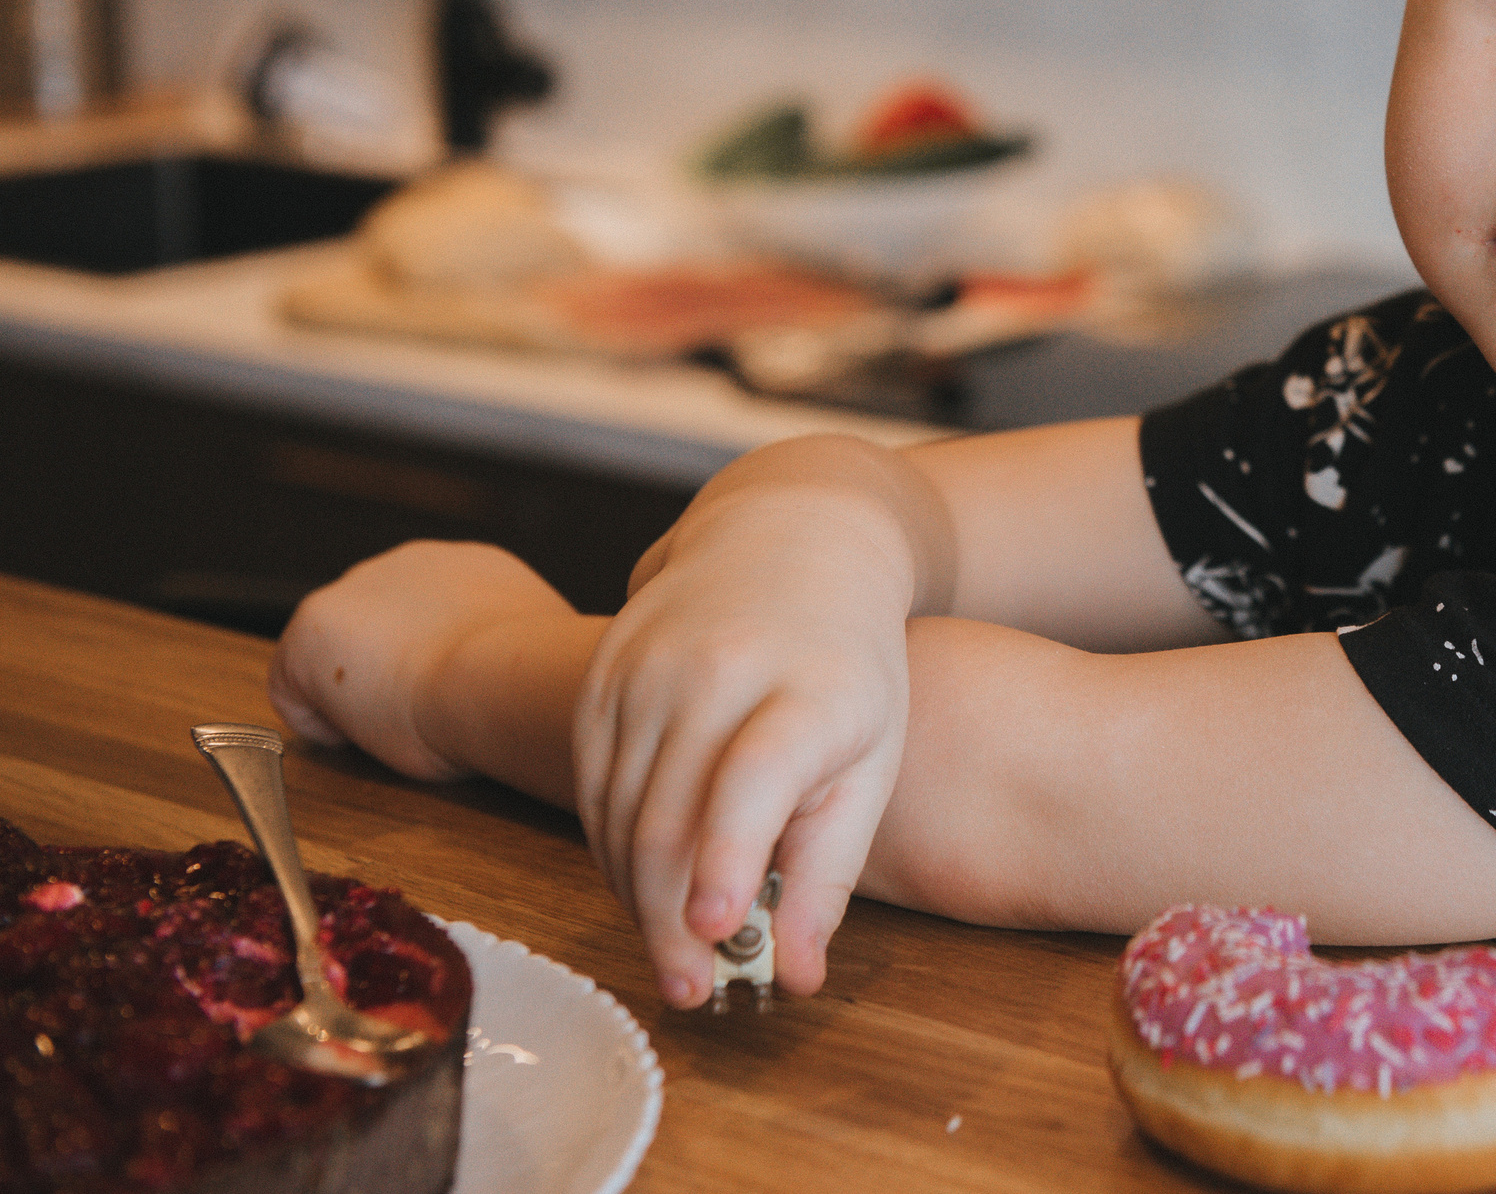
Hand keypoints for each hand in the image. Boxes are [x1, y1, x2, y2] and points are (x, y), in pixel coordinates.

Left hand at [270, 541, 574, 782]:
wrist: (500, 675)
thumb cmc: (530, 680)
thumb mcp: (534, 657)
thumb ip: (513, 653)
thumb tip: (520, 680)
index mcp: (474, 568)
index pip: (432, 611)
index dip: (432, 659)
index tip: (443, 697)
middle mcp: (411, 564)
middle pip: (379, 624)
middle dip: (387, 668)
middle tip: (413, 717)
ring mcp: (356, 589)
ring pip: (336, 652)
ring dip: (354, 690)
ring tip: (390, 727)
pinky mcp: (311, 627)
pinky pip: (295, 685)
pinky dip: (319, 718)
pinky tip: (357, 735)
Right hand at [577, 445, 942, 1008]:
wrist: (795, 539)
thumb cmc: (849, 666)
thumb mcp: (874, 760)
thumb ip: (832, 872)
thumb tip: (798, 978)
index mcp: (806, 688)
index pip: (753, 778)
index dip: (728, 858)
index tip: (715, 931)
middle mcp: (717, 668)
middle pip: (668, 815)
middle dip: (670, 919)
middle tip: (691, 988)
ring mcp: (648, 664)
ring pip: (617, 811)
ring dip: (637, 894)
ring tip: (673, 948)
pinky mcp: (602, 670)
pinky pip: (588, 782)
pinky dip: (611, 845)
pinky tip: (643, 880)